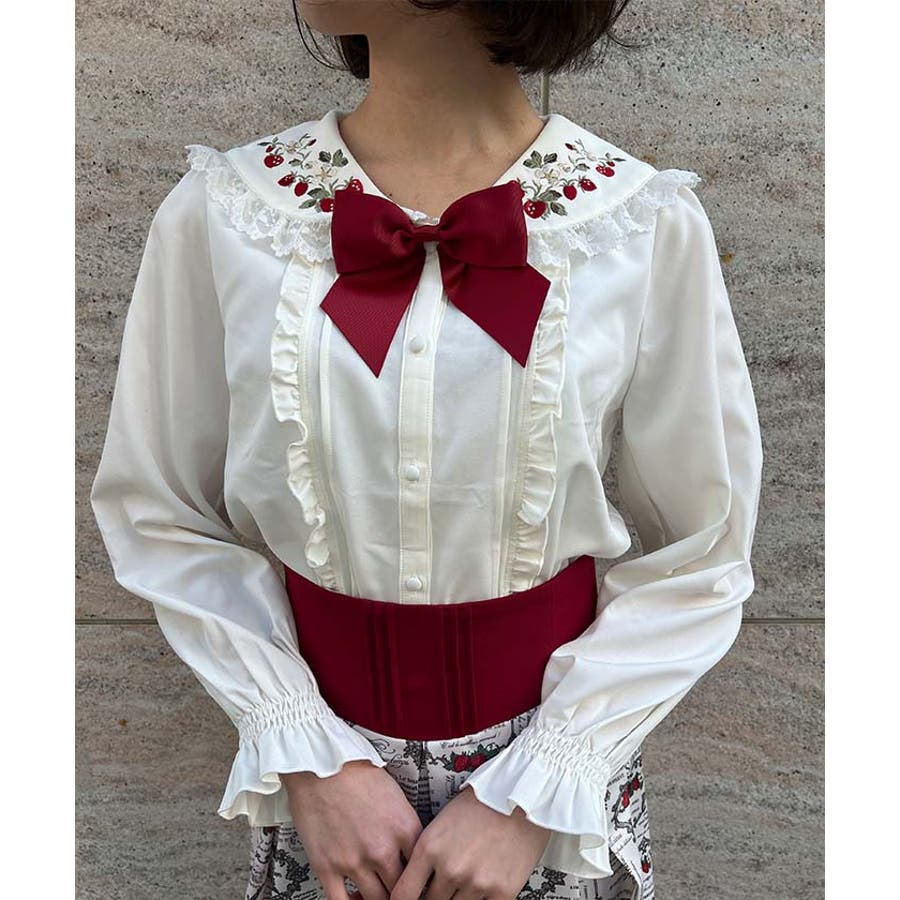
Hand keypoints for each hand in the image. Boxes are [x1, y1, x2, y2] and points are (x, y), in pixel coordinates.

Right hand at [281, 760, 423, 899]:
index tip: (418, 883)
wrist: (320, 763)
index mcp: (404, 828)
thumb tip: (411, 849)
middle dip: (401, 892)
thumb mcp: (395, 794)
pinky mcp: (327, 867)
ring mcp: (354, 861)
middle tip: (398, 890)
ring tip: (378, 894)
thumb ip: (405, 825)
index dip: (421, 879)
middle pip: (401, 890)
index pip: (422, 869)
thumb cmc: (355, 771)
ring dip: (378, 899)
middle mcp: (382, 849)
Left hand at [389, 785, 550, 899]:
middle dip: (434, 896)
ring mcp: (476, 883)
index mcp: (430, 848)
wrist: (521, 795)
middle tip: (445, 883)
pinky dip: (483, 899)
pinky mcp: (502, 892)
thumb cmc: (482, 802)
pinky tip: (485, 884)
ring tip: (470, 875)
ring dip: (459, 897)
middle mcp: (450, 869)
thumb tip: (421, 884)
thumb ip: (429, 855)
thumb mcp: (443, 821)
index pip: (403, 894)